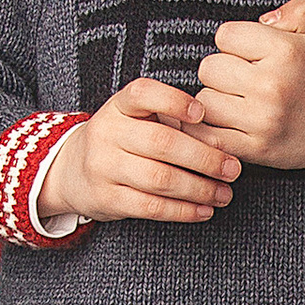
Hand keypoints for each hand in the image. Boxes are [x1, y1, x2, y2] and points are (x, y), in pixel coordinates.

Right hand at [41, 80, 235, 227]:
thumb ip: (173, 122)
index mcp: (119, 106)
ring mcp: (103, 166)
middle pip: (162, 143)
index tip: (201, 113)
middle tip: (232, 169)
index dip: (173, 102)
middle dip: (205, 158)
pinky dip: (182, 210)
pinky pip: (150, 206)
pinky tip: (203, 210)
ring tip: (223, 193)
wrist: (72, 171)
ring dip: (199, 189)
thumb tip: (221, 140)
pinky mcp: (106, 198)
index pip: (143, 94)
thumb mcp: (137, 121)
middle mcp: (107, 132)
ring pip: (159, 179)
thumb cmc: (122, 141)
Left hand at [195, 0, 304, 179]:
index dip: (234, 42)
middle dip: (223, 70)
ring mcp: (261, 120)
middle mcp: (271, 85)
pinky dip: (207, 129)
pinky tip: (223, 122)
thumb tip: (264, 19)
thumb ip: (297, 11)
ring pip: (204, 101)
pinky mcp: (254, 148)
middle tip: (243, 78)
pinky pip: (208, 134)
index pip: (225, 35)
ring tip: (238, 101)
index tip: (249, 53)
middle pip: (209, 67)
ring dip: (216, 100)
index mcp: (285, 52)